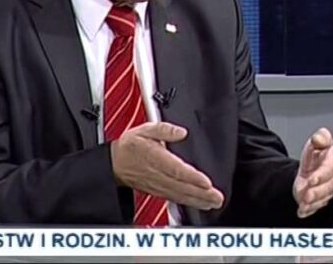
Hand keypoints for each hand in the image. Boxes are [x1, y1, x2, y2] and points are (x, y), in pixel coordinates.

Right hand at [110, 122, 224, 209]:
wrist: (115, 163)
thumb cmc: (130, 147)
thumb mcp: (144, 130)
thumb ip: (163, 129)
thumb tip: (180, 131)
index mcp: (155, 158)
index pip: (176, 169)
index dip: (192, 177)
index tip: (206, 182)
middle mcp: (158, 175)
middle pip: (182, 186)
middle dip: (201, 193)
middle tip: (217, 197)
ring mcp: (158, 185)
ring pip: (180, 195)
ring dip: (198, 200)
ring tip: (214, 203)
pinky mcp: (159, 191)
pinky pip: (176, 198)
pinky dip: (190, 203)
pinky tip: (201, 204)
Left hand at [293, 127, 332, 218]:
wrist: (309, 169)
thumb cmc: (316, 155)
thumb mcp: (316, 142)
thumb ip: (320, 138)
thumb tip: (320, 138)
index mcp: (332, 164)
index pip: (329, 171)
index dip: (321, 176)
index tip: (311, 179)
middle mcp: (331, 179)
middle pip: (328, 188)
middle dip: (317, 193)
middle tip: (307, 195)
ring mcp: (326, 192)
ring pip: (322, 200)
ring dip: (313, 204)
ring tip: (303, 204)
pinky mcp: (319, 201)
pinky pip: (315, 208)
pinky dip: (308, 211)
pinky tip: (302, 211)